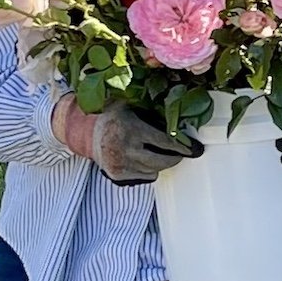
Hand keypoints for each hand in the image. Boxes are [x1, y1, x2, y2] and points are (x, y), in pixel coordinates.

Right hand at [52, 97, 202, 184]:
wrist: (86, 131)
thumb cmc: (112, 114)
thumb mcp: (130, 103)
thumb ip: (151, 107)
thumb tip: (178, 106)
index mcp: (131, 128)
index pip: (164, 142)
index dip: (182, 147)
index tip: (195, 149)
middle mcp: (125, 148)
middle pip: (161, 161)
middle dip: (175, 158)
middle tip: (183, 153)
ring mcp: (120, 164)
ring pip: (153, 171)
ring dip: (162, 164)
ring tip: (163, 154)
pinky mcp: (116, 175)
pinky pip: (143, 177)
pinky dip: (149, 170)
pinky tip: (146, 158)